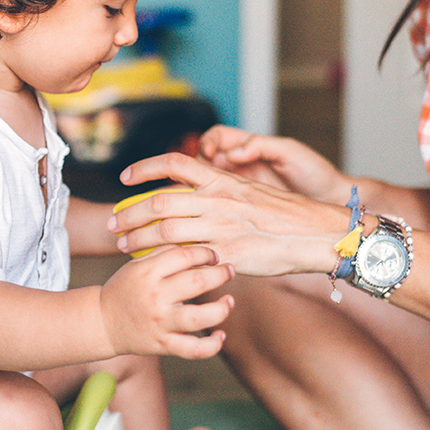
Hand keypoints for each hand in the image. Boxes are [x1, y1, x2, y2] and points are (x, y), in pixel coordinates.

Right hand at [99, 244, 234, 359]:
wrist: (101, 322)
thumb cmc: (125, 289)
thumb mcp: (137, 265)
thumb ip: (164, 253)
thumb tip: (196, 242)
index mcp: (148, 272)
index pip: (185, 255)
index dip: (206, 252)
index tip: (214, 255)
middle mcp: (155, 297)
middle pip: (197, 282)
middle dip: (220, 274)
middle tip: (229, 271)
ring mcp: (160, 323)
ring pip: (200, 318)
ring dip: (222, 309)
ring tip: (229, 301)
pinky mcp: (163, 345)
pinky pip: (193, 349)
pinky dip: (212, 345)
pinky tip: (220, 335)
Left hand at [110, 152, 345, 276]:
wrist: (316, 234)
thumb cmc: (285, 215)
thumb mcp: (250, 191)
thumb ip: (220, 191)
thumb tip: (195, 193)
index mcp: (222, 180)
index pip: (174, 164)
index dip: (144, 169)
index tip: (124, 179)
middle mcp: (218, 199)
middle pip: (159, 202)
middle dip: (130, 213)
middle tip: (114, 223)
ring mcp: (222, 227)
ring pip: (165, 229)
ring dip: (138, 238)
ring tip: (123, 246)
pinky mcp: (228, 254)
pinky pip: (187, 257)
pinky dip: (165, 260)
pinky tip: (153, 266)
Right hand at [198, 125, 351, 202]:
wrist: (331, 200)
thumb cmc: (315, 173)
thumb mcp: (289, 152)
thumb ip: (260, 146)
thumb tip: (233, 152)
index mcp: (250, 147)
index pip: (217, 138)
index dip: (207, 143)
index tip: (209, 153)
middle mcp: (242, 165)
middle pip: (205, 161)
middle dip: (196, 167)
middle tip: (198, 179)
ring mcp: (242, 187)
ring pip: (209, 184)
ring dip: (201, 189)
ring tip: (202, 198)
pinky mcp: (245, 207)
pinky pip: (221, 204)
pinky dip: (213, 206)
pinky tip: (213, 213)